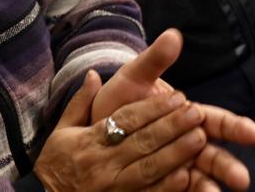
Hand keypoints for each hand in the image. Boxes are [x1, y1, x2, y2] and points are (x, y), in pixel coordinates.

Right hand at [34, 72, 219, 190]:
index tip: (176, 96)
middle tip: (195, 112)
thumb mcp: (62, 130)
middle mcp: (103, 163)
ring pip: (149, 167)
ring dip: (176, 152)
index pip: (126, 120)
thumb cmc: (56, 163)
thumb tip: (93, 73)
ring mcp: (113, 187)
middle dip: (172, 126)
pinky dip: (167, 187)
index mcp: (89, 140)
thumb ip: (80, 102)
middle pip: (142, 141)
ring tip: (199, 137)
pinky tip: (186, 175)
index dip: (153, 108)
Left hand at [44, 31, 254, 190]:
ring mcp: (174, 165)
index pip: (217, 121)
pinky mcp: (158, 182)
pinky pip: (173, 190)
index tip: (254, 133)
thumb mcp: (134, 78)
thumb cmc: (117, 101)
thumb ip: (155, 60)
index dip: (236, 127)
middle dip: (228, 165)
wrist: (91, 127)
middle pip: (213, 154)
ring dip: (209, 185)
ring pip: (198, 177)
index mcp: (186, 116)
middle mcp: (185, 143)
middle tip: (242, 178)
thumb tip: (173, 34)